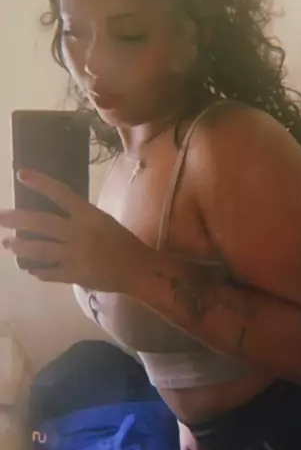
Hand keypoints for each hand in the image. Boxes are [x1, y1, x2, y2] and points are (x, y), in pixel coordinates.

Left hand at [0, 170, 154, 291]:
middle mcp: (79, 233)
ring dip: (20, 246)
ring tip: (7, 243)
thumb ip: (79, 218)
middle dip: (17, 219)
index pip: (62, 194)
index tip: (20, 174)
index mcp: (89, 216)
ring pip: (39, 249)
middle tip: (0, 216)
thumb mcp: (103, 222)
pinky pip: (48, 272)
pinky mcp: (74, 275)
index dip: (41, 183)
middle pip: (42, 223)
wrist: (138, 270)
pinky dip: (37, 270)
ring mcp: (75, 256)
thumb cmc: (122, 242)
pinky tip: (30, 267)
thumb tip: (50, 220)